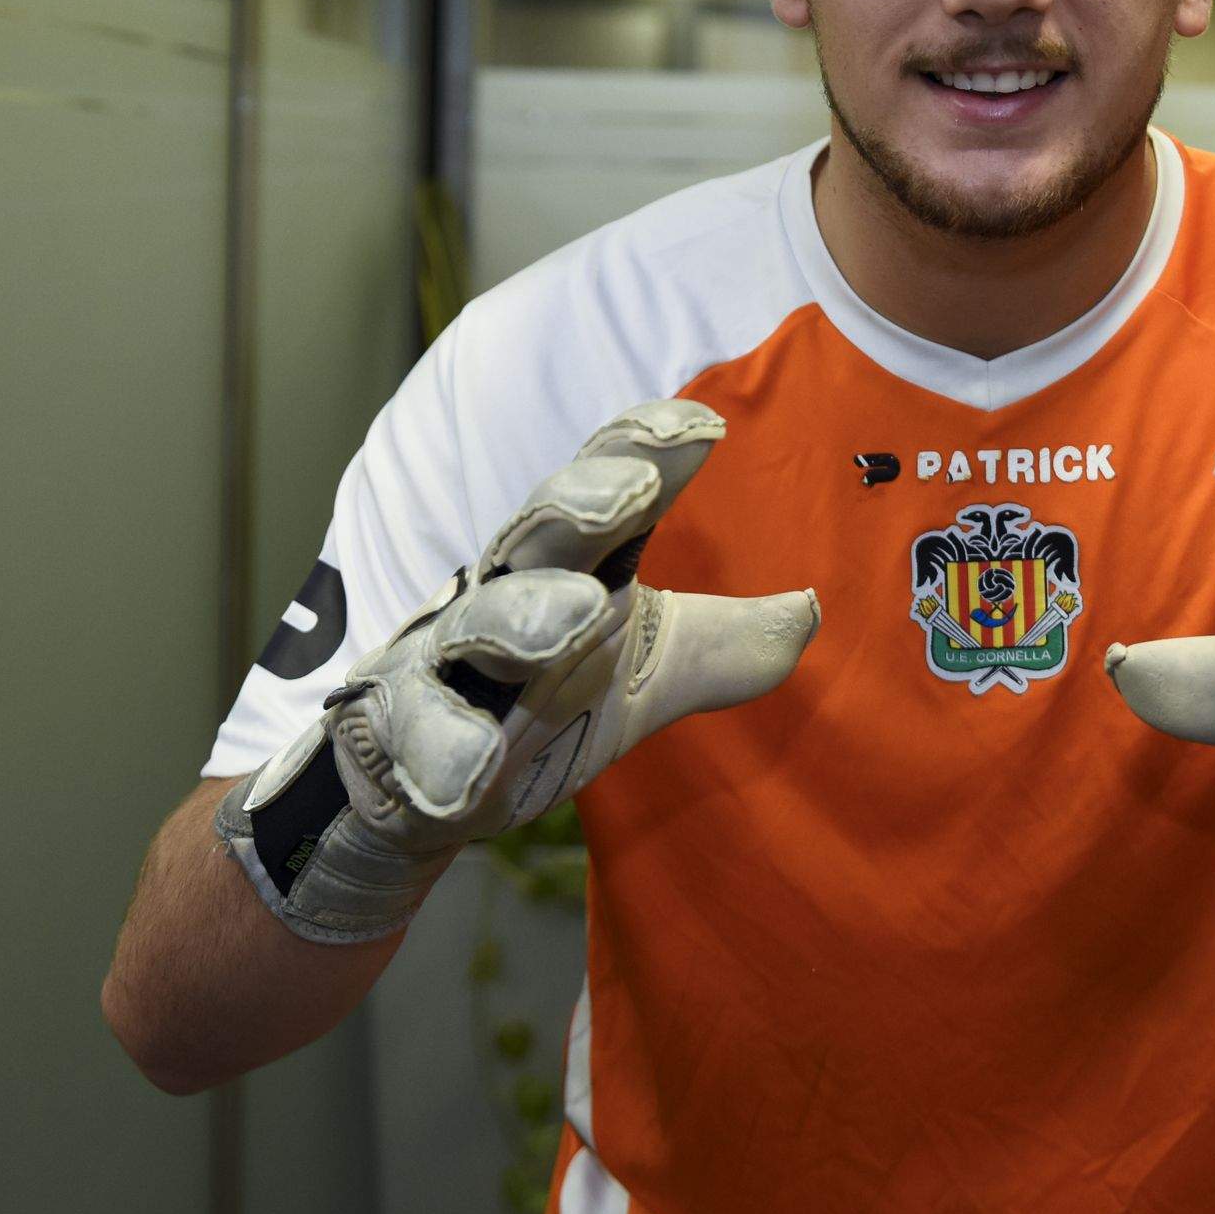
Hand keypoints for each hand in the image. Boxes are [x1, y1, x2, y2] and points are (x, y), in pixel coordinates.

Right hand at [219, 399, 820, 943]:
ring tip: (576, 618)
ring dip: (523, 617)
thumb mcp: (645, 675)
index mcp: (567, 563)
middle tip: (633, 490)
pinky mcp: (399, 729)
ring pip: (476, 624)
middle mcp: (504, 592)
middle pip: (536, 532)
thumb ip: (728, 646)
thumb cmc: (540, 698)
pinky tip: (474, 772)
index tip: (707, 428)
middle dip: (579, 503)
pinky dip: (446, 751)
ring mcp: (443, 658)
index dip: (646, 449)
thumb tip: (814, 608)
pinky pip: (421, 733)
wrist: (419, 785)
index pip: (605, 489)